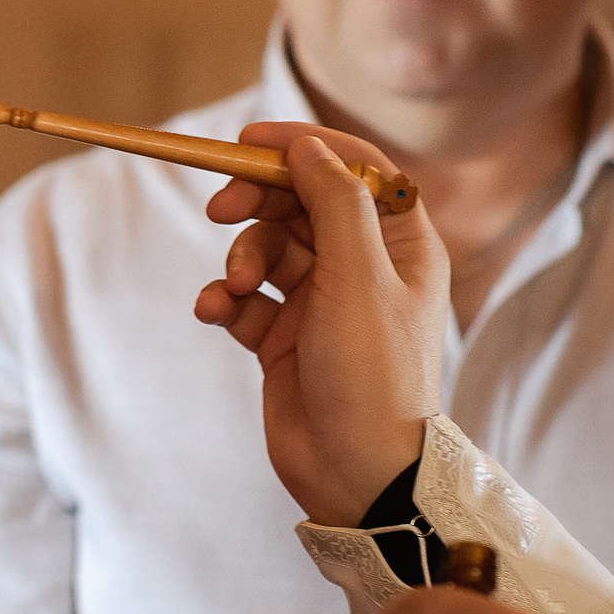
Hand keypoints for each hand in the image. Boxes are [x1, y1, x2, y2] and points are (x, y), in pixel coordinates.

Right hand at [192, 123, 446, 524]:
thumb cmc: (374, 377)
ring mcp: (321, 303)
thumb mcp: (359, 278)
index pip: (353, 169)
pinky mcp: (284, 338)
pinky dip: (224, 299)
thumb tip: (309, 148)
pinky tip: (214, 312)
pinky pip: (244, 299)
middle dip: (256, 202)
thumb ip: (335, 204)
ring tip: (233, 290)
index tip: (249, 140)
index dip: (303, 147)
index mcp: (399, 244)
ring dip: (240, 260)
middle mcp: (362, 267)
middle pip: (299, 203)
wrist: (358, 472)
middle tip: (219, 208)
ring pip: (266, 249)